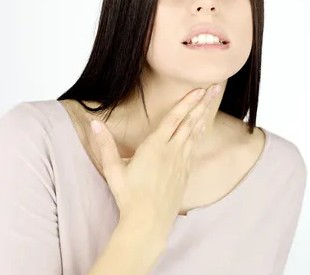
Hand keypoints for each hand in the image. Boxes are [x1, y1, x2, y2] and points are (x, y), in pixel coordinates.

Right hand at [88, 84, 220, 237]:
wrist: (148, 222)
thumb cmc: (129, 196)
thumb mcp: (112, 169)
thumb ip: (105, 145)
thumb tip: (94, 124)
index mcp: (155, 147)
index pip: (174, 118)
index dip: (187, 102)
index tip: (199, 89)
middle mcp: (172, 152)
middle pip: (189, 122)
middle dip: (201, 104)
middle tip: (214, 88)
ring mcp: (180, 163)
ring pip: (193, 134)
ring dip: (201, 117)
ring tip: (209, 103)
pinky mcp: (184, 174)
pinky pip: (193, 149)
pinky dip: (198, 135)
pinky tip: (200, 130)